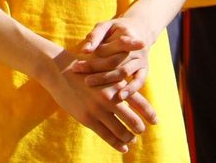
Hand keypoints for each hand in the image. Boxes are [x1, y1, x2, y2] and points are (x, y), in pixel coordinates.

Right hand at [41, 47, 157, 152]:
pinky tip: (123, 148)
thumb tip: (132, 86)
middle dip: (139, 128)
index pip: (140, 102)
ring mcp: (98, 110)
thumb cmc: (84, 68)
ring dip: (129, 138)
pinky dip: (117, 144)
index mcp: (117, 84)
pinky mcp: (87, 118)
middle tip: (140, 131)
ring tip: (130, 140)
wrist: (59, 69)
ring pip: (121, 132)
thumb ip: (119, 77)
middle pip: (134, 121)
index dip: (150, 114)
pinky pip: (107, 136)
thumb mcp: (104, 67)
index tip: (156, 121)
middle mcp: (111, 97)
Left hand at [70, 17, 152, 98]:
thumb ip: (95, 36)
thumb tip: (84, 51)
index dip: (92, 56)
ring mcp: (141, 60)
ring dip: (106, 79)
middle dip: (94, 68)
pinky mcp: (144, 70)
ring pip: (123, 72)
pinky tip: (120, 97)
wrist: (140, 30)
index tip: (76, 63)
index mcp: (127, 35)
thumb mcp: (106, 25)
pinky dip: (131, 89)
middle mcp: (136, 48)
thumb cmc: (117, 29)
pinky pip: (139, 81)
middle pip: (114, 61)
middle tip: (76, 71)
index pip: (108, 48)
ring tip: (88, 82)